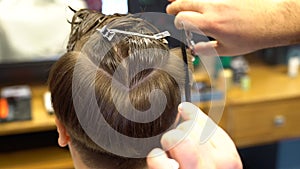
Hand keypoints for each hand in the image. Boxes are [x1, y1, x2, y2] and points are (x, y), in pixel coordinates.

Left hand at [147, 102, 241, 168]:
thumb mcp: (216, 163)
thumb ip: (208, 141)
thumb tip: (185, 110)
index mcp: (229, 159)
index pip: (207, 124)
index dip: (191, 114)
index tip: (183, 109)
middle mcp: (217, 165)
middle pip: (189, 129)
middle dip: (179, 132)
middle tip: (176, 143)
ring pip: (177, 137)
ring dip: (169, 142)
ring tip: (169, 152)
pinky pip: (160, 159)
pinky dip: (155, 158)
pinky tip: (159, 160)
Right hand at [166, 0, 299, 55]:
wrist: (272, 21)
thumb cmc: (253, 35)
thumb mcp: (227, 50)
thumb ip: (207, 50)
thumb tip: (196, 50)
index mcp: (210, 23)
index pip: (183, 18)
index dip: (177, 22)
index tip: (179, 26)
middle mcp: (213, 8)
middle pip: (185, 2)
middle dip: (175, 6)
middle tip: (170, 9)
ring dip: (186, 0)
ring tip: (180, 2)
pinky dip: (201, 1)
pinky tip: (199, 3)